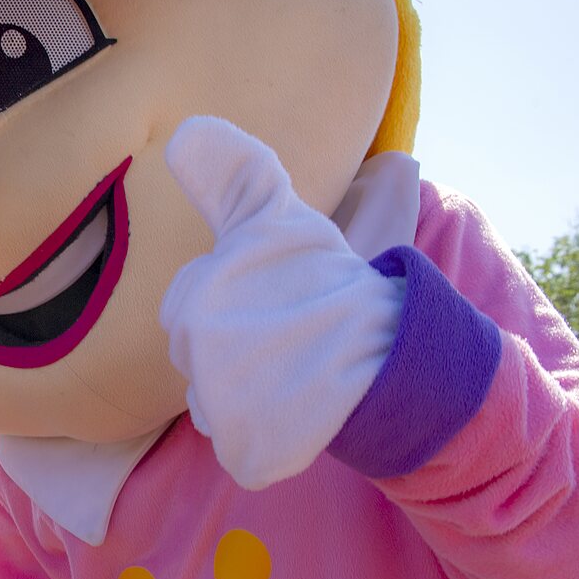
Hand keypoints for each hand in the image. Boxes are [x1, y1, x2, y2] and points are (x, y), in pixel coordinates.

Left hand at [161, 116, 401, 488]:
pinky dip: (264, 432)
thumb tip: (185, 130)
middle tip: (290, 330)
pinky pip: (237, 441)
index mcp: (195, 293)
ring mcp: (216, 404)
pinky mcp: (242, 448)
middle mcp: (193, 349)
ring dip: (249, 386)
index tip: (278, 295)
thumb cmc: (331, 280)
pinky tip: (297, 406)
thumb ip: (232, 178)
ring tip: (297, 365)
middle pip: (195, 353)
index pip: (191, 302)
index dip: (239, 297)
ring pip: (214, 397)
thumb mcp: (280, 218)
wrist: (392, 352)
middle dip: (238, 342)